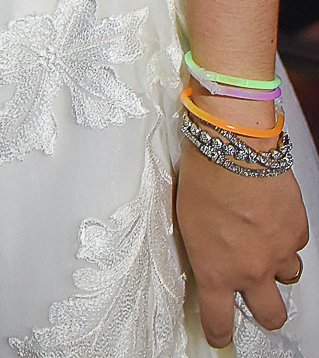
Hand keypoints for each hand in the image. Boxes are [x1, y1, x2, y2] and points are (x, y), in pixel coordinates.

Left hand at [175, 141, 308, 346]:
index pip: (219, 321)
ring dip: (278, 266)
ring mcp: (278, 253)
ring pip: (288, 277)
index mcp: (217, 270)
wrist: (235, 149)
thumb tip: (205, 252)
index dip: (219, 332)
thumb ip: (201, 247)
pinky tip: (272, 219)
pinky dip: (287, 236)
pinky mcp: (296, 231)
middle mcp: (251, 269)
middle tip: (256, 300)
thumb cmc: (204, 177)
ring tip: (264, 245)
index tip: (220, 334)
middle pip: (270, 316)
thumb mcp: (186, 220)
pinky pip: (296, 244)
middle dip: (265, 313)